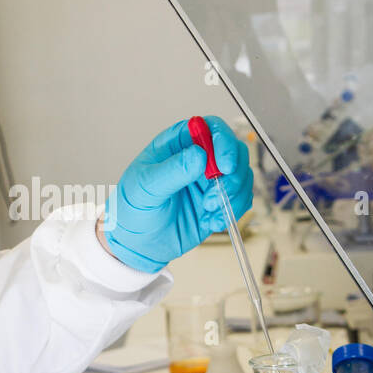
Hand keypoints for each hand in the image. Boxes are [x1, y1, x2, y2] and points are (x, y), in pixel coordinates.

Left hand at [101, 116, 252, 272]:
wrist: (136, 244)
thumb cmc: (132, 209)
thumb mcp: (145, 187)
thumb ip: (172, 170)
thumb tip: (199, 154)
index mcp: (177, 144)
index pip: (210, 128)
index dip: (223, 141)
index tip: (223, 165)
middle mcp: (198, 158)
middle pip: (234, 150)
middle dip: (233, 173)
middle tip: (216, 193)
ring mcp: (210, 180)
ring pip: (241, 175)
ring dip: (233, 194)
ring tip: (209, 210)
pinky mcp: (219, 202)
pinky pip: (240, 199)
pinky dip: (232, 211)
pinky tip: (211, 221)